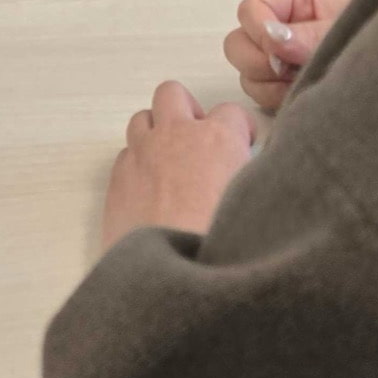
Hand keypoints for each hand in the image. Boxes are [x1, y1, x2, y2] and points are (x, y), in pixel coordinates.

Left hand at [101, 81, 253, 245]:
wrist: (173, 283)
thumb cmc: (220, 248)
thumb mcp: (260, 209)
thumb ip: (256, 181)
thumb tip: (254, 174)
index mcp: (217, 140)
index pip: (231, 111)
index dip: (240, 128)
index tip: (244, 144)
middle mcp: (175, 136)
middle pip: (173, 94)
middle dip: (186, 111)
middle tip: (199, 141)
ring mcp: (141, 155)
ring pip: (141, 119)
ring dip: (156, 133)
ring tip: (171, 164)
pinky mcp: (117, 180)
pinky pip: (124, 155)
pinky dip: (137, 164)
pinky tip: (150, 192)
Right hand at [224, 0, 353, 111]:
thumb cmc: (377, 35)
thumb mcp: (345, 29)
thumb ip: (310, 34)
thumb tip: (274, 39)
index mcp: (293, 3)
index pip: (250, 10)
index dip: (258, 29)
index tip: (280, 48)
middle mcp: (278, 32)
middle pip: (237, 45)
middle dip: (260, 61)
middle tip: (292, 68)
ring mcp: (279, 63)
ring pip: (246, 76)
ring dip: (272, 84)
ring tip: (308, 81)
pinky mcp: (284, 91)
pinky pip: (261, 100)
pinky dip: (279, 100)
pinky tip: (307, 94)